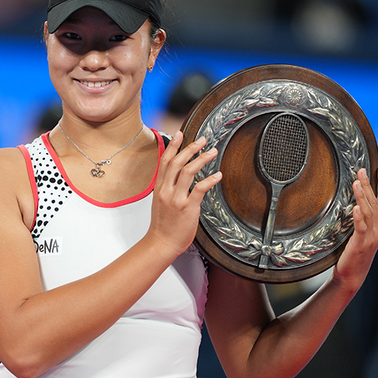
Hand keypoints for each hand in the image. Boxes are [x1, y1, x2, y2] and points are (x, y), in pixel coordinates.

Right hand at [148, 132, 222, 256]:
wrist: (161, 243)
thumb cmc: (163, 225)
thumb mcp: (160, 202)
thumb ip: (168, 188)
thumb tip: (178, 177)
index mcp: (159, 188)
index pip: (165, 161)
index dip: (172, 146)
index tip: (179, 134)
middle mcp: (166, 190)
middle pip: (177, 162)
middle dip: (190, 148)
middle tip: (202, 139)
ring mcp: (176, 199)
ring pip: (188, 172)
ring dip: (201, 159)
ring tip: (212, 152)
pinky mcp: (187, 208)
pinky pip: (199, 189)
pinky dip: (209, 180)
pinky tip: (218, 175)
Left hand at [333, 165, 377, 291]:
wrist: (352, 275)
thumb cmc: (353, 252)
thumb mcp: (360, 232)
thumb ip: (361, 218)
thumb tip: (355, 201)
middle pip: (375, 202)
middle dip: (370, 184)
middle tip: (363, 169)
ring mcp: (372, 236)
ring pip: (368, 212)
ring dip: (363, 196)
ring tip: (357, 182)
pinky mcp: (361, 244)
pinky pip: (361, 228)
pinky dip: (359, 217)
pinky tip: (356, 208)